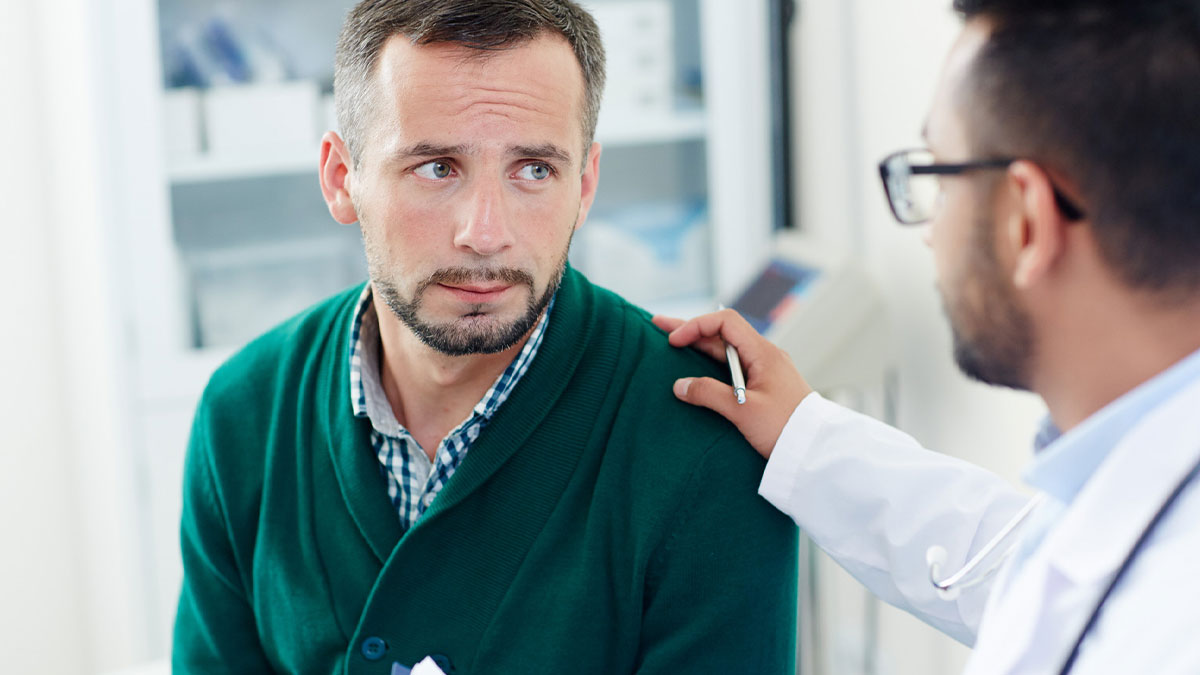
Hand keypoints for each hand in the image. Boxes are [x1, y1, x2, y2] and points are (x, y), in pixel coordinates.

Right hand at [652, 310, 812, 458]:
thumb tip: (679, 386)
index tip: (673, 341)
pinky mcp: (764, 387)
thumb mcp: (743, 411)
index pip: (725, 322)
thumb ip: (709, 394)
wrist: (815, 452)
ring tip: (671, 344)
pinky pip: (733, 368)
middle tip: (658, 326)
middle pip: (722, 334)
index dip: (696, 325)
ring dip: (699, 346)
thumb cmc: (785, 429)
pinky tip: (696, 369)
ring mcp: (765, 371)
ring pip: (726, 351)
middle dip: (691, 329)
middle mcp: (764, 356)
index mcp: (763, 353)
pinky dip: (711, 364)